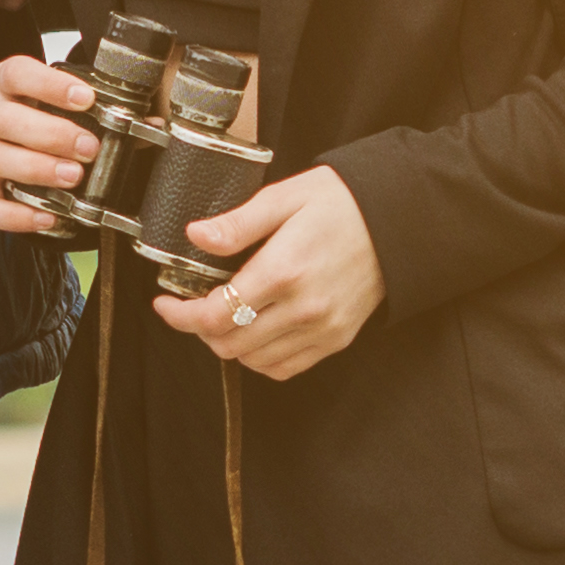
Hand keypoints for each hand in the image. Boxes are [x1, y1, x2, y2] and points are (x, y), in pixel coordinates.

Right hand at [0, 49, 95, 237]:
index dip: (48, 84)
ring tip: (73, 177)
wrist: (42, 150)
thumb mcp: (84, 110)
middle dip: (50, 134)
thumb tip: (153, 124)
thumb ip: (113, 111)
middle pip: (5, 118)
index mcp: (12, 86)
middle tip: (88, 148)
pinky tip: (49, 215)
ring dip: (36, 169)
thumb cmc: (63, 122)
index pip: (17, 73)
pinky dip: (14, 215)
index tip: (86, 98)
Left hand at [158, 162, 379, 377]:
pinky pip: (285, 367)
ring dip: (229, 344)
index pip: (214, 315)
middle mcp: (303, 308)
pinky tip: (254, 333)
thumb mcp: (285, 197)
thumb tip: (196, 236)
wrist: (399, 220)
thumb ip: (238, 223)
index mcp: (283, 270)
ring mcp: (322, 328)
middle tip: (192, 307)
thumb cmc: (342, 202)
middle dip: (200, 330)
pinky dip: (260, 359)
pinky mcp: (336, 338)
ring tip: (223, 318)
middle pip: (229, 344)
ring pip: (253, 361)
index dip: (180, 316)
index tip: (165, 304)